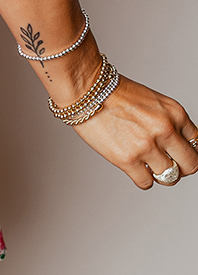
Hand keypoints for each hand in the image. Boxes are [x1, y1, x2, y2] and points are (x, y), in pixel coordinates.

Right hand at [73, 75, 197, 189]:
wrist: (88, 91)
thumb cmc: (116, 94)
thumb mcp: (155, 103)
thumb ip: (169, 122)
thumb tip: (176, 146)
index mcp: (176, 113)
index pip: (197, 143)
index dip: (187, 151)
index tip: (178, 154)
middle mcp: (166, 130)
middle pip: (191, 165)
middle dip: (181, 168)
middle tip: (169, 164)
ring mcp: (147, 146)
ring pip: (171, 177)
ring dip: (161, 174)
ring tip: (148, 165)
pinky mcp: (127, 159)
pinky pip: (147, 183)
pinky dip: (142, 178)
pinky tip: (134, 167)